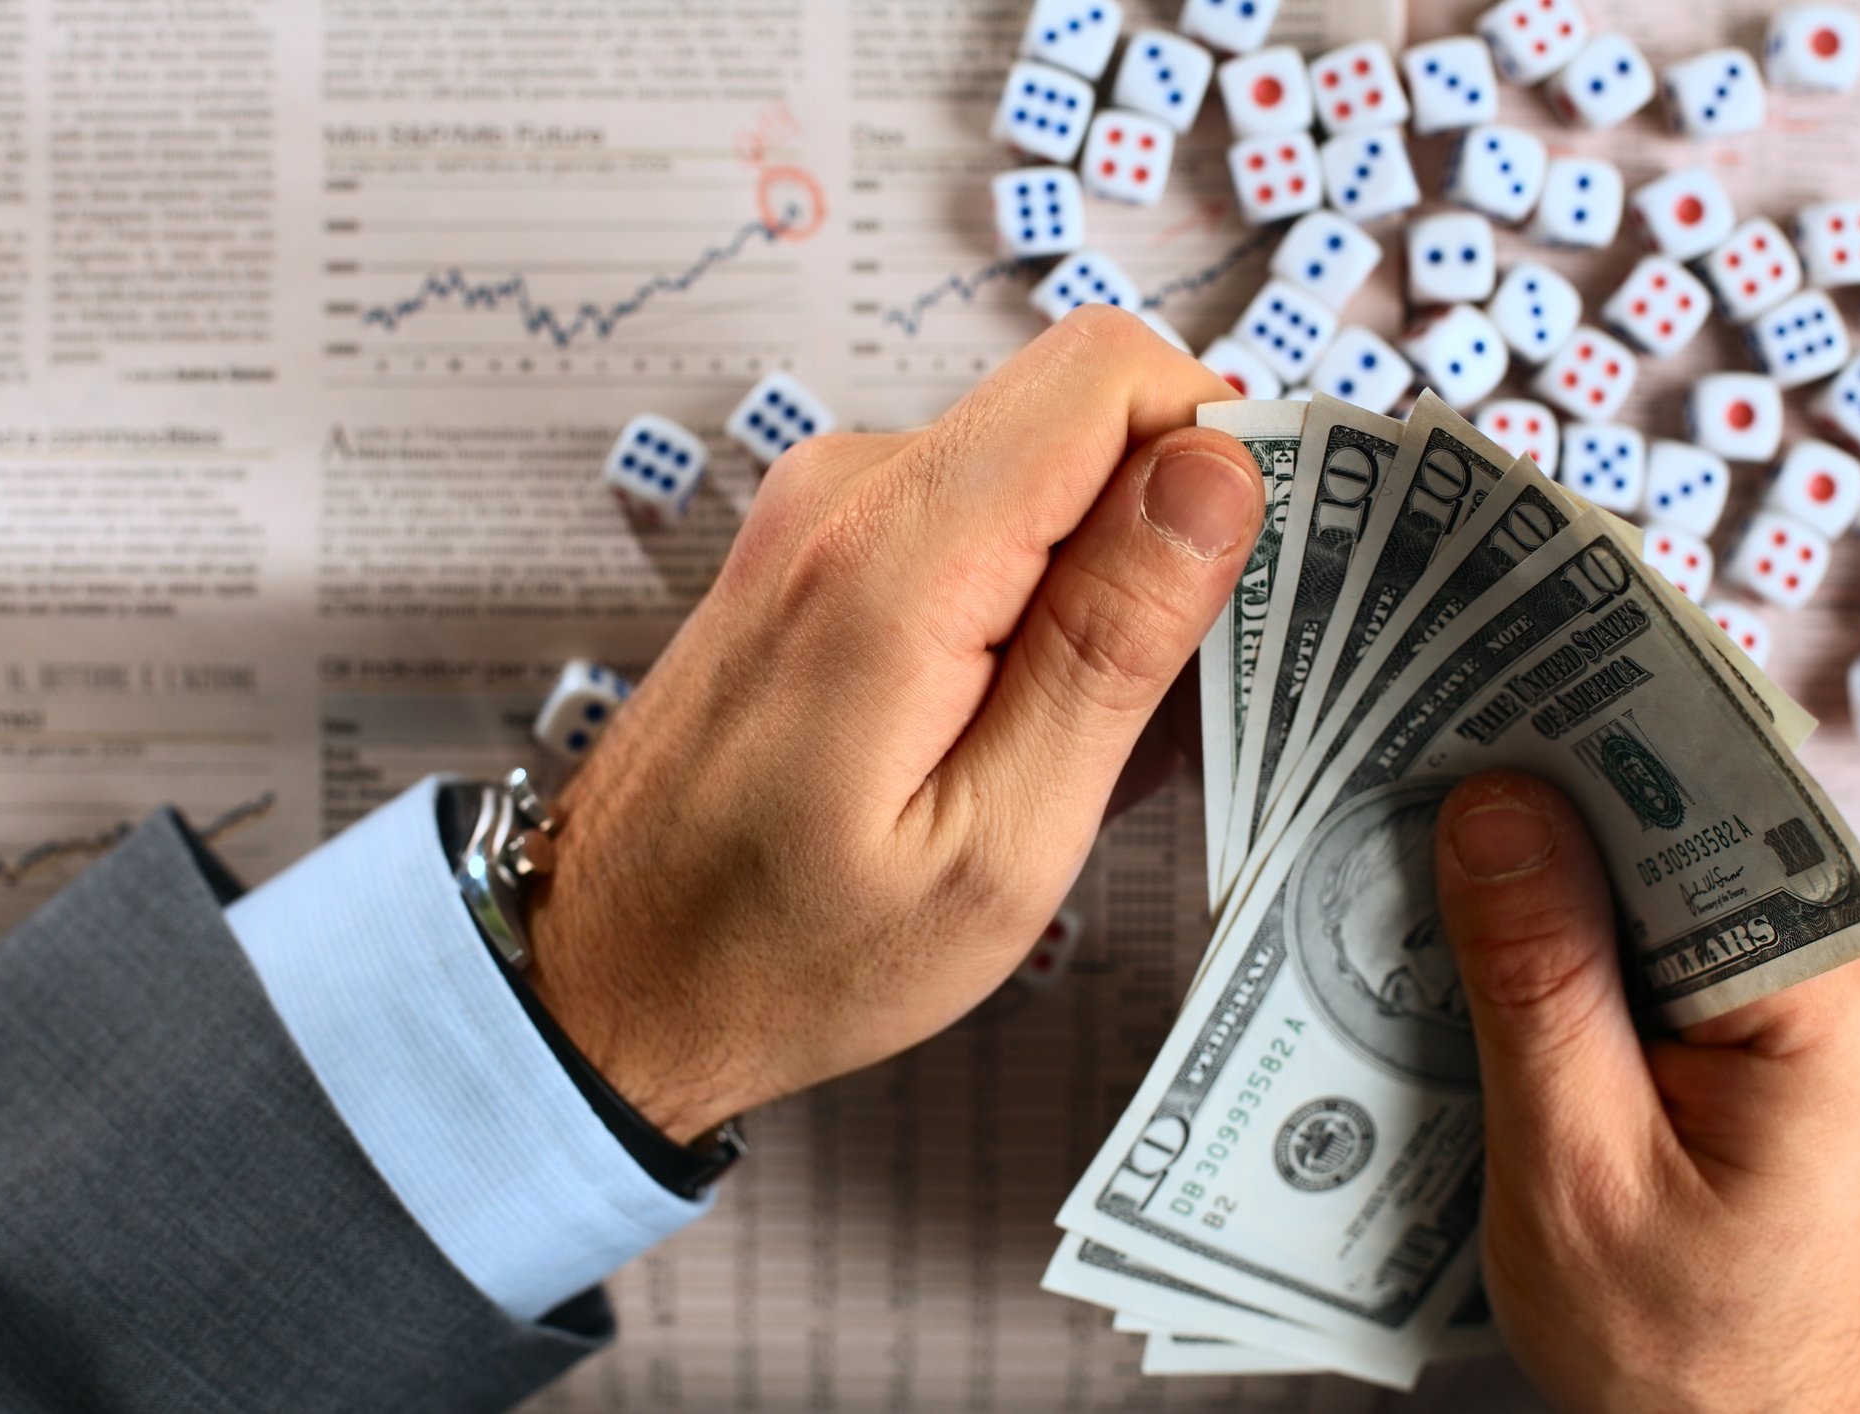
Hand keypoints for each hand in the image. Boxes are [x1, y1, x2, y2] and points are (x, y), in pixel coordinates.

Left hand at [526, 309, 1264, 1141]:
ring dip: (1100, 586)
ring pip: (1042, 469)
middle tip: (1169, 701)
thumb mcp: (997, 844)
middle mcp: (848, 490)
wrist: (608, 970)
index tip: (1251, 579)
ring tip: (1076, 744)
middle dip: (1167, 534)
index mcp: (895, 555)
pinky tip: (1015, 728)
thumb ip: (1111, 644)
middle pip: (1083, 412)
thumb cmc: (790, 948)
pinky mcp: (822, 542)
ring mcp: (824, 507)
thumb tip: (1219, 472)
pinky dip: (1033, 604)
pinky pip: (979, 517)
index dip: (1219, 448)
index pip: (1113, 374)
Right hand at [1433, 770, 1859, 1413]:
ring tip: (1416, 819)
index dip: (1587, 719)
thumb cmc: (1679, 1343)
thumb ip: (1539, 980)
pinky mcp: (1760, 1011)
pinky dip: (1565, 908)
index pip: (1712, 784)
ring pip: (1659, 855)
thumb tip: (1491, 804)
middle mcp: (1844, 956)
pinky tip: (1476, 913)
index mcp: (1832, 983)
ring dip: (1542, 846)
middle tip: (1407, 743)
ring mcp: (1807, 981)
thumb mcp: (1578, 1169)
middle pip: (1685, 805)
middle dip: (1544, 776)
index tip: (1470, 668)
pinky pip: (1657, 916)